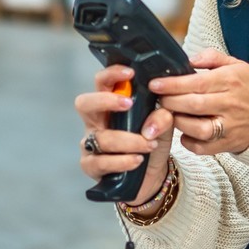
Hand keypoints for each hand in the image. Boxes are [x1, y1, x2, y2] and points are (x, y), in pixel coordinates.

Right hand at [74, 65, 172, 205]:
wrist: (152, 175)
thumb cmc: (151, 142)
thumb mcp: (164, 126)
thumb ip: (162, 117)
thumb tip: (152, 123)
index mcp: (110, 105)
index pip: (102, 82)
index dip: (111, 74)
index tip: (130, 72)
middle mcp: (96, 121)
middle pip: (84, 103)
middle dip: (105, 101)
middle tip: (128, 104)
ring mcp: (90, 144)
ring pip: (101, 138)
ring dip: (128, 140)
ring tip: (149, 144)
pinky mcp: (91, 166)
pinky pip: (100, 162)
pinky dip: (122, 161)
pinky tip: (137, 160)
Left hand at [149, 50, 248, 155]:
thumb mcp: (236, 65)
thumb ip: (211, 58)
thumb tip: (188, 59)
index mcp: (230, 81)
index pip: (196, 83)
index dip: (172, 84)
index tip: (155, 84)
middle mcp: (230, 104)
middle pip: (193, 105)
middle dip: (170, 102)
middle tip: (159, 99)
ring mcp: (230, 126)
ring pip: (197, 128)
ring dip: (178, 122)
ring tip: (171, 114)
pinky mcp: (228, 144)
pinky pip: (203, 147)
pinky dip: (189, 142)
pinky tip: (185, 132)